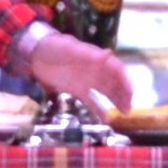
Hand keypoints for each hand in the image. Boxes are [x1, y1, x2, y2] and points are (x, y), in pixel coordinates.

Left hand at [17, 28, 132, 106]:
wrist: (36, 54)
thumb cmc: (55, 48)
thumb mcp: (71, 49)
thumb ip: (89, 54)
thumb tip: (109, 54)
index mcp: (96, 59)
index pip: (117, 69)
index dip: (126, 81)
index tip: (130, 93)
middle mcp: (95, 70)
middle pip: (114, 83)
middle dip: (124, 95)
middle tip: (128, 110)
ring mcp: (86, 81)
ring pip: (106, 92)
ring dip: (116, 101)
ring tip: (124, 113)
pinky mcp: (77, 90)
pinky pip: (91, 101)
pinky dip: (99, 109)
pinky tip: (106, 119)